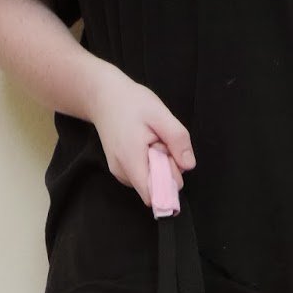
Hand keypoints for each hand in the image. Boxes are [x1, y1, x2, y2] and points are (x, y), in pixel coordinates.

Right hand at [89, 68, 194, 208]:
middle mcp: (122, 172)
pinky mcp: (119, 170)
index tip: (170, 158)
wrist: (103, 97)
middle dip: (166, 169)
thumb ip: (177, 139)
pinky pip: (142, 176)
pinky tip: (145, 145)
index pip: (154, 195)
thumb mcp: (160, 114)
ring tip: (150, 141)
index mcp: (131, 160)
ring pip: (149, 182)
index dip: (169, 181)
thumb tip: (189, 166)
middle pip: (154, 189)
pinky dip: (149, 164)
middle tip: (161, 142)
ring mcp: (119, 173)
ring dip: (158, 166)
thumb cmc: (131, 102)